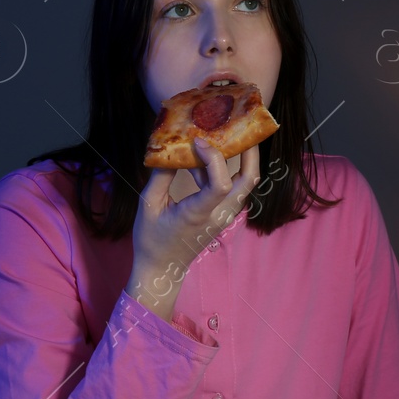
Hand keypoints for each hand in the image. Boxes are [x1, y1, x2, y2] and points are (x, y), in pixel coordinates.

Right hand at [128, 139, 259, 318]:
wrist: (162, 269)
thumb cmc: (151, 239)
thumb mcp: (148, 205)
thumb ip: (160, 176)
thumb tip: (169, 149)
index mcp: (200, 214)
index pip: (221, 183)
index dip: (214, 157)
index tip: (197, 141)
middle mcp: (219, 215)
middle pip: (248, 181)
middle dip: (250, 152)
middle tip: (240, 130)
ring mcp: (224, 216)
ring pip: (245, 184)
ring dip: (241, 160)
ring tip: (225, 137)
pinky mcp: (223, 216)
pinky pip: (233, 189)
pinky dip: (226, 171)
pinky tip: (205, 161)